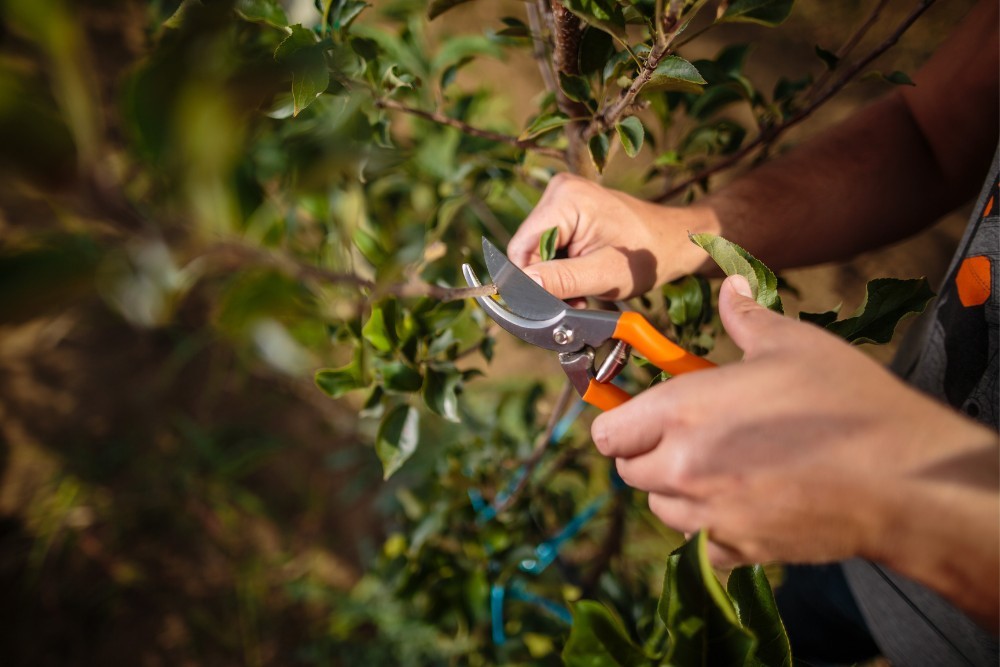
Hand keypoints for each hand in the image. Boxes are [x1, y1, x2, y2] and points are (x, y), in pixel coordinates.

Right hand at [507, 173, 717, 299]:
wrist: (674, 242)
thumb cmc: (646, 256)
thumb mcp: (603, 274)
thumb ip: (560, 279)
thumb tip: (522, 286)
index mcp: (566, 198)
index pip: (522, 247)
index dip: (530, 280)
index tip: (555, 302)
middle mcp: (559, 190)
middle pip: (528, 248)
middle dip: (546, 279)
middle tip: (576, 298)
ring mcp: (562, 198)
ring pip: (536, 250)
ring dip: (554, 276)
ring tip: (582, 289)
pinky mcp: (566, 209)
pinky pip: (548, 245)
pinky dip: (560, 267)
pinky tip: (581, 276)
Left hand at [591, 276, 997, 583]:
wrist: (903, 476)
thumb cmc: (846, 400)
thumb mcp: (792, 344)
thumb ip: (744, 317)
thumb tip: (729, 286)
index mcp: (683, 411)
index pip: (609, 432)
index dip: (620, 422)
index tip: (638, 417)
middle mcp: (683, 467)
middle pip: (629, 472)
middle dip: (647, 454)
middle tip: (684, 438)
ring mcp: (709, 515)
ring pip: (660, 509)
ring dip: (675, 492)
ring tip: (717, 469)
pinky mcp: (739, 552)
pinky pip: (698, 547)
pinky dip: (709, 531)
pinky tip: (741, 505)